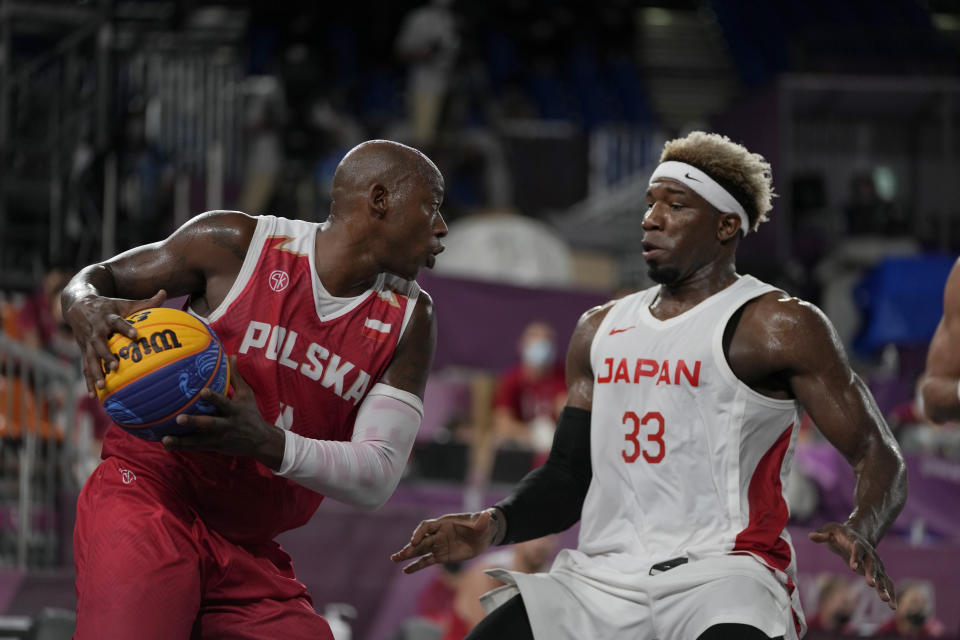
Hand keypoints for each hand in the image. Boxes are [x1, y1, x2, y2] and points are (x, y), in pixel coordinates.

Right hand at [65, 289, 167, 395]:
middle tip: (114, 366)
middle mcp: (96, 331)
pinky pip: (85, 368)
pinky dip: (88, 381)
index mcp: (107, 318)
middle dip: (106, 355)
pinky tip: (93, 396)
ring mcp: (87, 342)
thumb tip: (164, 291)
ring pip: (90, 359)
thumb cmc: (108, 306)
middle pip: (99, 344)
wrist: (77, 305)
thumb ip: (146, 302)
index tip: (135, 334)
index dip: (126, 328)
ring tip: (103, 386)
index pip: (117, 322)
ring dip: (95, 373)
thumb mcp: (125, 303)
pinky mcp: (83, 351)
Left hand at [162, 356, 284, 465]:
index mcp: (235, 410)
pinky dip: (182, 446)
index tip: (202, 392)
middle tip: (178, 419)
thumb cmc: (251, 413)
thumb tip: (230, 356)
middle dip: (195, 422)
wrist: (260, 441)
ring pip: (199, 440)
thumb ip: (235, 377)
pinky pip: (196, 447)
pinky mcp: (214, 447)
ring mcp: (220, 438)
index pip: (224, 403)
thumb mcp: (247, 395)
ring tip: (165, 439)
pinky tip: (166, 444)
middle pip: (210, 424)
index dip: (214, 398)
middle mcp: (227, 425)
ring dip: (182, 440)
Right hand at [391, 509, 499, 573]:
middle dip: (410, 546)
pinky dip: (417, 565)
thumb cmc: (482, 525)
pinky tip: (406, 570)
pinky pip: (427, 561)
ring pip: (420, 550)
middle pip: (421, 540)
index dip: (420, 533)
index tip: (414, 541)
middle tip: (399, 554)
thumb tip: (487, 514)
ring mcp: (439, 545)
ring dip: (408, 555)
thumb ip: (482, 520)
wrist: (484, 535)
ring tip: (394, 559)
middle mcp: (438, 534)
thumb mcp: (484, 522)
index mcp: (444, 523)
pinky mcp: (442, 556)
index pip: (427, 527)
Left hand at [810, 522, 895, 608]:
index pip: (857, 548)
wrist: (854, 534)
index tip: (853, 567)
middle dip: (872, 574)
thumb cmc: (838, 533)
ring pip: (882, 575)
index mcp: (857, 542)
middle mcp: (869, 553)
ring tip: (886, 600)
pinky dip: (890, 593)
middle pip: (872, 563)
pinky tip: (893, 607)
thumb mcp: (829, 530)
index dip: (856, 557)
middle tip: (871, 584)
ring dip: (884, 587)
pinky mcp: (878, 572)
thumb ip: (822, 534)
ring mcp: (875, 563)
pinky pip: (887, 583)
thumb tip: (811, 536)